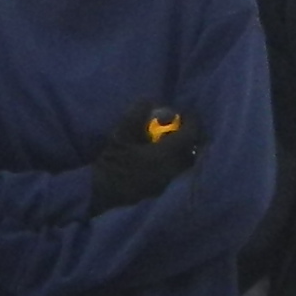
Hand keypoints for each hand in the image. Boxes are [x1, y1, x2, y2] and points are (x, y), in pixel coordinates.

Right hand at [88, 106, 205, 210]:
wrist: (102, 195)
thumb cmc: (112, 163)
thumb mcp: (120, 135)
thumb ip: (136, 115)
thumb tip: (148, 100)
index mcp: (168, 154)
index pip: (191, 133)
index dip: (190, 120)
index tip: (182, 113)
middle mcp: (175, 169)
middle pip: (192, 149)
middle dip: (186, 137)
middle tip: (174, 129)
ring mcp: (171, 183)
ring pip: (185, 163)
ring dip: (180, 152)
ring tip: (167, 145)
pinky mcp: (163, 192)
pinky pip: (177, 174)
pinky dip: (174, 165)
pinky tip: (160, 162)